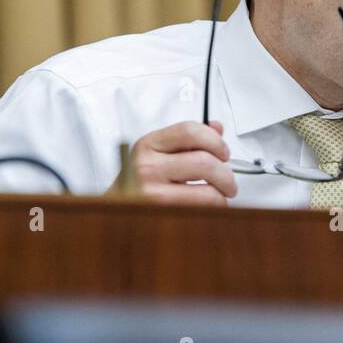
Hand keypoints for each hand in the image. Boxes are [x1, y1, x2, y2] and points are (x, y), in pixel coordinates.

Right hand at [116, 120, 237, 205]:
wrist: (113, 212)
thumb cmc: (137, 183)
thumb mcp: (155, 154)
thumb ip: (185, 140)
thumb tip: (216, 128)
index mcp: (148, 145)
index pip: (190, 131)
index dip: (215, 141)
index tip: (224, 153)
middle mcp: (147, 166)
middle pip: (204, 162)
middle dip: (226, 174)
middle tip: (229, 182)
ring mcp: (152, 193)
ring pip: (207, 191)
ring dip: (222, 196)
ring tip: (220, 197)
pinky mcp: (160, 215)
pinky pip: (201, 212)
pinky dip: (213, 211)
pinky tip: (210, 209)